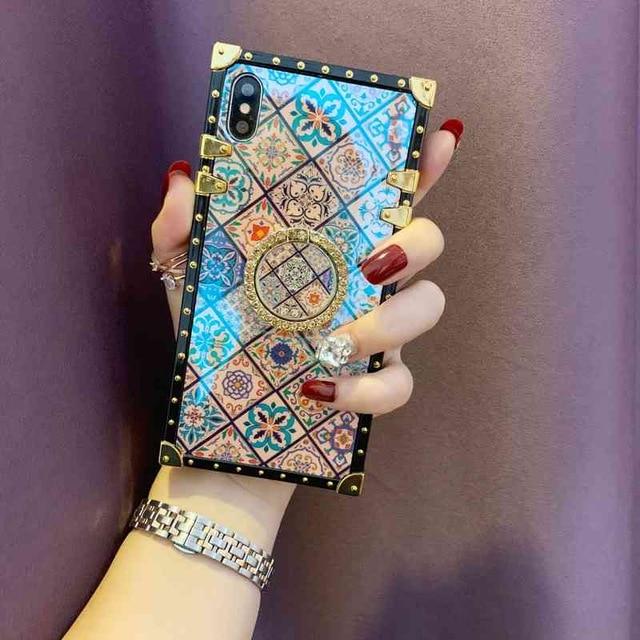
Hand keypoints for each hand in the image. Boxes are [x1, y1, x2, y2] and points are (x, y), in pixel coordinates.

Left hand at [150, 119, 462, 515]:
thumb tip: (185, 177)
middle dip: (414, 245)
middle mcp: (364, 282)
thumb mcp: (187, 279)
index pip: (386, 195)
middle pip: (427, 242)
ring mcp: (377, 334)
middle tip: (370, 265)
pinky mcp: (376, 386)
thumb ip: (178, 230)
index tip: (439, 140)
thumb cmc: (213, 340)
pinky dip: (368, 390)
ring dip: (390, 322)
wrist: (222, 422)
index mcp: (331, 245)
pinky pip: (400, 385)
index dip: (420, 166)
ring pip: (429, 307)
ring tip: (334, 341)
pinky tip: (320, 390)